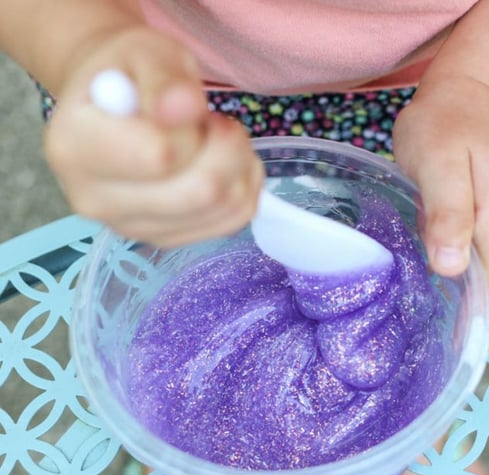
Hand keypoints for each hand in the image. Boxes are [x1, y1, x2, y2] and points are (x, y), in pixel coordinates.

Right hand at [45, 27, 261, 246]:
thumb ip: (165, 78)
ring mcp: (130, 228)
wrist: (116, 102)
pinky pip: (232, 221)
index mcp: (74, 148)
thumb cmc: (129, 74)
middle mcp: (94, 201)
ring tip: (215, 139)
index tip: (189, 105)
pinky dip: (244, 187)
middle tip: (216, 122)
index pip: (161, 156)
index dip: (192, 128)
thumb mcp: (146, 52)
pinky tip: (225, 163)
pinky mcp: (164, 239)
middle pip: (200, 193)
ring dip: (238, 166)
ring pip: (223, 209)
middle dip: (227, 149)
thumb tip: (184, 109)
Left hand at [393, 76, 488, 306]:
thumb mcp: (436, 164)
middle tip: (424, 273)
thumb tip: (452, 268)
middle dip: (464, 283)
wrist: (469, 91)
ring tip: (432, 242)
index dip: (473, 306)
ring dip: (465, 261)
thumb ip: (448, 214)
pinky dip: (471, 245)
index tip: (441, 321)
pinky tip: (449, 230)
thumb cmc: (443, 124)